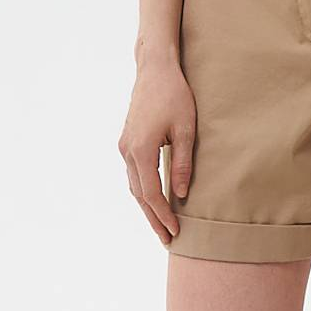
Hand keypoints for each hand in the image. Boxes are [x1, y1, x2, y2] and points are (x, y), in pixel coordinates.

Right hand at [118, 54, 197, 246]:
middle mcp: (128, 150)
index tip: (176, 231)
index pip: (151, 193)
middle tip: (167, 239)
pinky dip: (143, 190)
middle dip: (153, 218)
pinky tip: (155, 200)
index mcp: (141, 149)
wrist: (155, 70)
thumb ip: (182, 163)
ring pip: (134, 186)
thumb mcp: (185, 129)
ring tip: (162, 225)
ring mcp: (124, 146)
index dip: (163, 215)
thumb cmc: (175, 95)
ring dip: (147, 207)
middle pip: (139, 195)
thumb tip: (180, 194)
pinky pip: (134, 173)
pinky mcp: (127, 141)